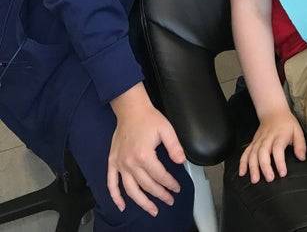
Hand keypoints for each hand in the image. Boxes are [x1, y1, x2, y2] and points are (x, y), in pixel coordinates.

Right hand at [108, 84, 184, 216]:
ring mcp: (120, 164)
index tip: (177, 188)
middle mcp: (130, 163)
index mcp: (144, 155)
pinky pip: (111, 183)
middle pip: (147, 185)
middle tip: (169, 200)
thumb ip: (174, 147)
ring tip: (152, 210)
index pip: (159, 176)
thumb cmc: (149, 118)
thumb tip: (181, 161)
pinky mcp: (112, 162)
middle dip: (160, 195)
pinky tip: (122, 206)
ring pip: (130, 190)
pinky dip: (115, 197)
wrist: (131, 109)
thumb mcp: (166, 129)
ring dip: (141, 202)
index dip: (169, 183)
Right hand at [239, 108, 306, 183]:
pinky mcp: (253, 142)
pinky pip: (246, 152)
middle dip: (265, 166)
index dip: (280, 161)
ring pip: (253, 153)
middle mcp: (267, 138)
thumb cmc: (287, 123)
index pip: (278, 148)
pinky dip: (242, 162)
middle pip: (263, 152)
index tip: (282, 173)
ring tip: (255, 180)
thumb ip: (300, 145)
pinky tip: (242, 173)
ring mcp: (258, 140)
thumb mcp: (297, 131)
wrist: (273, 112)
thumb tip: (302, 158)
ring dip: (252, 167)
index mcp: (279, 135)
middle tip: (269, 179)